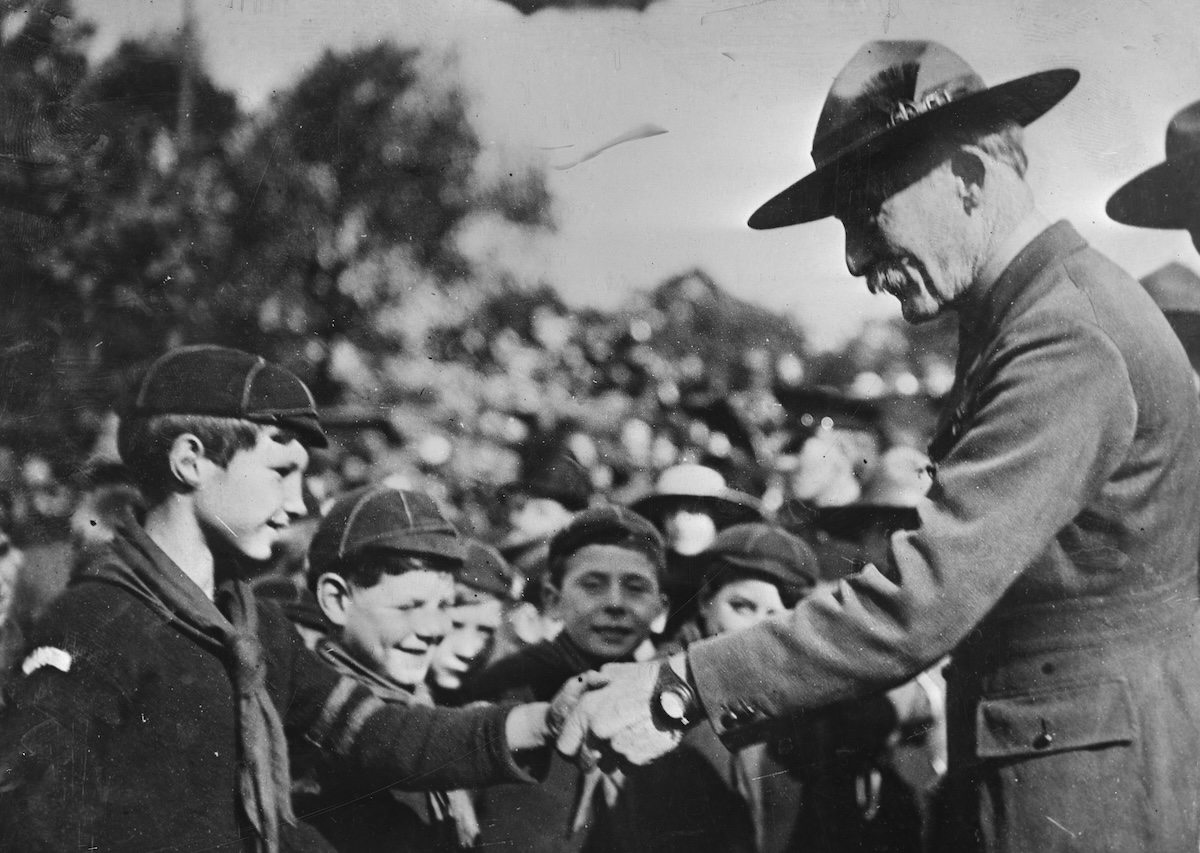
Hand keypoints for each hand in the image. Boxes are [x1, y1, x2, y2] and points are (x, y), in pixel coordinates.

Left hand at [556, 661, 682, 766]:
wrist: (678, 691)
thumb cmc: (646, 679)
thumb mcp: (615, 674)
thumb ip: (597, 685)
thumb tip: (591, 685)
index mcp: (587, 710)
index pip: (564, 746)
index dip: (572, 749)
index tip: (582, 748)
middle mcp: (598, 731)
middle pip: (587, 760)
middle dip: (596, 755)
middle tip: (613, 743)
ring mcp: (617, 747)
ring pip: (608, 765)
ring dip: (616, 756)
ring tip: (632, 736)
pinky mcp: (636, 759)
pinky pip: (628, 767)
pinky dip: (634, 758)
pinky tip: (644, 740)